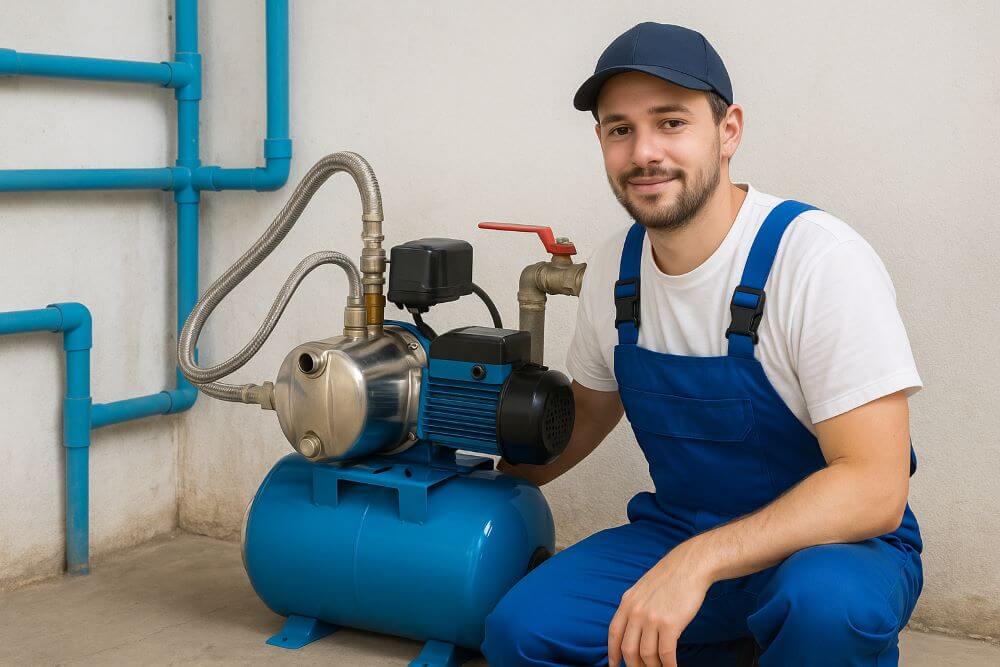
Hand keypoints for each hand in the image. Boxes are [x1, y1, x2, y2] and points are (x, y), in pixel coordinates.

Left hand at [608, 540, 714, 666]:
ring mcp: (651, 618)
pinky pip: (666, 654)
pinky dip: (668, 666)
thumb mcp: (643, 589)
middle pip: (628, 649)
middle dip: (633, 665)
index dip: (612, 653)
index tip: (614, 665)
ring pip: (646, 655)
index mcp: (627, 602)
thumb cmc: (670, 578)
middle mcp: (636, 611)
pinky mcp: (670, 624)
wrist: (690, 566)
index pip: (614, 633)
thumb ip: (635, 607)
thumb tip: (632, 629)